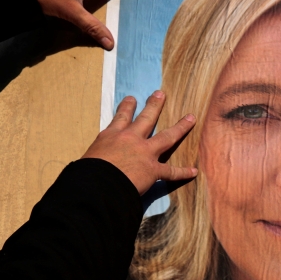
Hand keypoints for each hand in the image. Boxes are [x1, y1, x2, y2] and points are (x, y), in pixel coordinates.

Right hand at [82, 92, 197, 193]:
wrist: (96, 185)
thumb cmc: (86, 173)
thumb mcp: (89, 158)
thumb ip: (97, 156)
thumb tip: (94, 165)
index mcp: (111, 136)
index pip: (121, 117)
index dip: (127, 107)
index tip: (132, 99)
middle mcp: (130, 139)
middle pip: (146, 118)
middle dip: (154, 105)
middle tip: (161, 94)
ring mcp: (145, 153)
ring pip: (167, 137)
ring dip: (181, 127)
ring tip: (190, 118)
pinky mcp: (153, 170)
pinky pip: (171, 171)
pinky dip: (183, 172)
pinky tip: (194, 171)